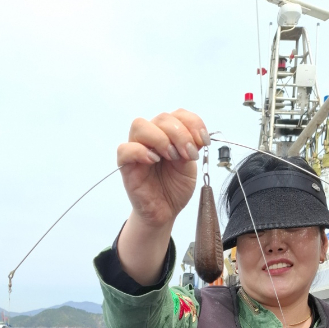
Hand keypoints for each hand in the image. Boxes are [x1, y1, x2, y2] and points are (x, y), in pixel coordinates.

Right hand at [117, 109, 209, 227]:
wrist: (165, 212)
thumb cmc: (174, 189)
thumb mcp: (189, 168)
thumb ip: (190, 149)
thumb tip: (194, 136)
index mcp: (168, 135)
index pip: (177, 115)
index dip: (192, 123)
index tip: (203, 141)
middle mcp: (151, 138)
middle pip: (161, 118)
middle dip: (180, 133)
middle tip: (189, 154)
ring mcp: (137, 149)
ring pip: (140, 126)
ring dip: (160, 138)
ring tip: (172, 156)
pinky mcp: (126, 165)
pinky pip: (125, 149)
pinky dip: (140, 151)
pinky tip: (154, 161)